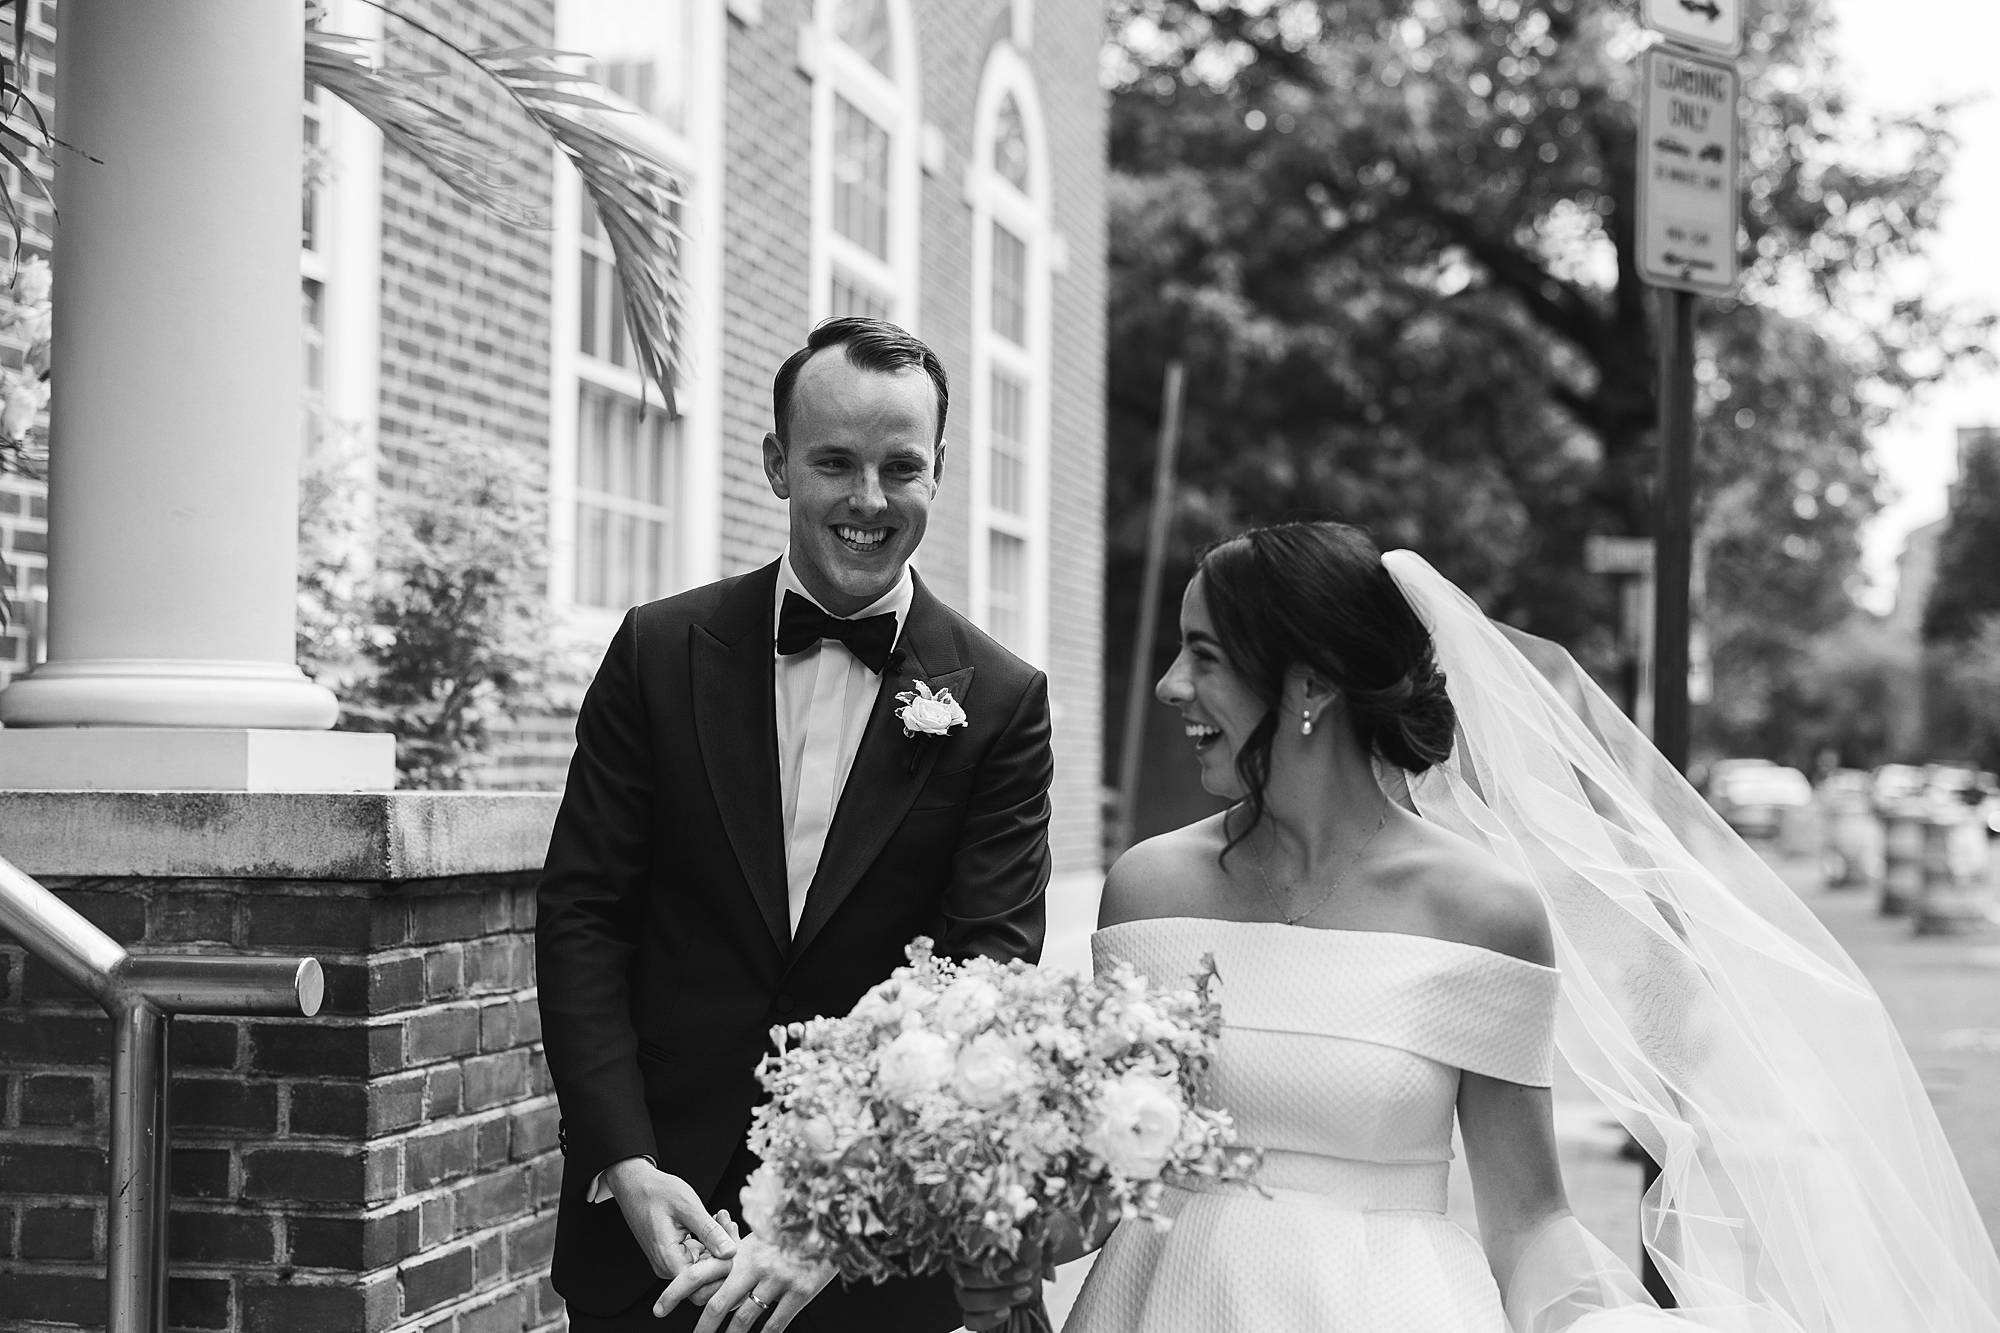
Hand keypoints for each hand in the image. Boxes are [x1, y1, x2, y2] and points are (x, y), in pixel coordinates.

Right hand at [606, 1158, 736, 1281]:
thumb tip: (730, 1252)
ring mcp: (669, 1263)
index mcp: (668, 1259)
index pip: (700, 1285)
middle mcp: (667, 1267)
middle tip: (729, 1228)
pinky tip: (715, 1223)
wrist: (635, 1185)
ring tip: (722, 1221)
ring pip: (702, 1268)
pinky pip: (696, 1259)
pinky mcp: (673, 1256)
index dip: (721, 1269)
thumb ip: (709, 1232)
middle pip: (703, 1281)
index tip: (732, 1244)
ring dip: (718, 1248)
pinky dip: (709, 1244)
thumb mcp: (688, 1207)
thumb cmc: (656, 1192)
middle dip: (722, 1258)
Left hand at [658, 1233, 832, 1331]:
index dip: (675, 1291)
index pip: (698, 1272)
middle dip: (702, 1328)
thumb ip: (740, 1252)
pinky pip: (775, 1324)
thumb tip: (719, 1265)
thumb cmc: (795, 1227)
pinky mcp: (799, 1293)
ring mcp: (776, 1281)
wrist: (832, 1222)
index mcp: (740, 1250)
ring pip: (744, 1320)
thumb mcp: (762, 1234)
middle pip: (717, 1305)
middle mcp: (754, 1267)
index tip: (658, 1308)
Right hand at [952, 1230, 1051, 1332]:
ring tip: (1023, 1293)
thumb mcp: (1028, 1243)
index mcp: (968, 1248)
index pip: (964, 1252)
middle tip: (1025, 1275)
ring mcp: (963, 1293)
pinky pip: (970, 1320)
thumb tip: (1034, 1230)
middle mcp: (961, 1270)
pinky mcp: (970, 1314)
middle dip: (999, 1279)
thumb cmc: (1023, 1256)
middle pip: (967, 1278)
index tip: (1008, 1261)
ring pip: (968, 1299)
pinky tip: (1006, 1312)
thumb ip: (1029, 1236)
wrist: (1029, 1279)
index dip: (983, 1258)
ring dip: (998, 1298)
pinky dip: (988, 1318)